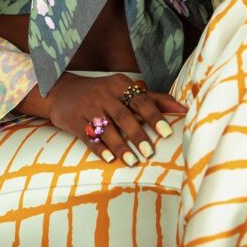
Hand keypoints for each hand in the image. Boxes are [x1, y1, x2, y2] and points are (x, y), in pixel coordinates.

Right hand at [45, 72, 188, 164]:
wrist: (61, 92)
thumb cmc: (103, 93)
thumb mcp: (125, 90)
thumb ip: (154, 99)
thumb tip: (184, 110)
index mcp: (120, 84)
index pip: (141, 100)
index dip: (154, 116)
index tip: (166, 132)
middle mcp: (104, 94)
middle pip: (123, 115)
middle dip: (137, 135)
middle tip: (149, 152)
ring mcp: (88, 107)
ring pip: (106, 128)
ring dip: (120, 146)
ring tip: (133, 161)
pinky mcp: (74, 121)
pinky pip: (88, 136)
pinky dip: (99, 149)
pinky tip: (110, 159)